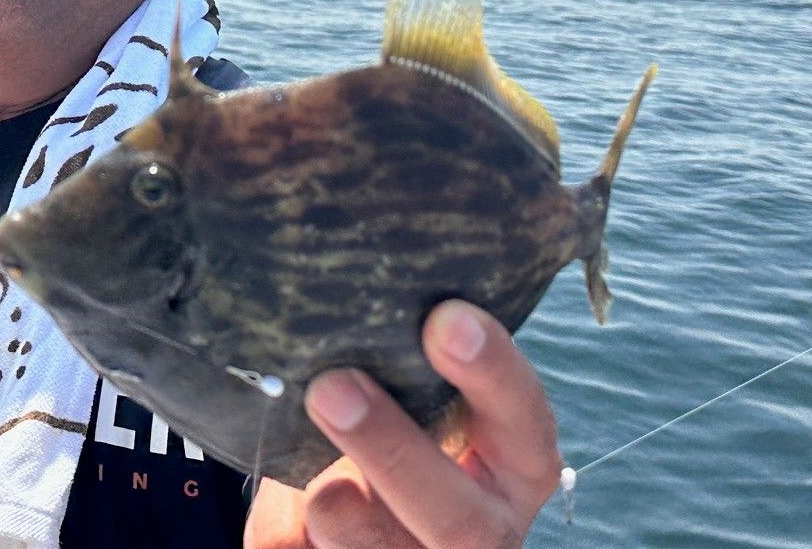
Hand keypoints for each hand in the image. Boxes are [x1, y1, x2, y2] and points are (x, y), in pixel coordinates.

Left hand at [244, 301, 560, 548]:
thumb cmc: (394, 417)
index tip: (445, 318)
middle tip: (333, 387)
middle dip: (395, 452)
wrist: (354, 502)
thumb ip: (400, 359)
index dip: (492, 374)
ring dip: (344, 514)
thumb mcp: (415, 392)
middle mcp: (483, 525)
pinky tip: (287, 517)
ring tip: (313, 482)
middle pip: (459, 517)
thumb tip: (344, 288)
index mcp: (514, 463)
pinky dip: (291, 538)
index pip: (524, 420)